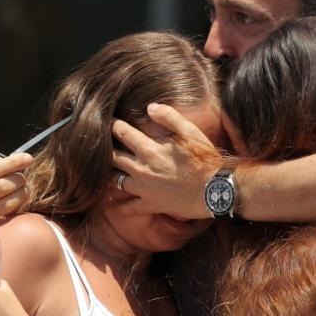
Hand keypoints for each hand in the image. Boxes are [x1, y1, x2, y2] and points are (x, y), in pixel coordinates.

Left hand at [111, 103, 220, 219]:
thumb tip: (149, 107)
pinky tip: (113, 205)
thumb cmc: (204, 159)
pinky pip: (129, 208)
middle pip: (113, 157)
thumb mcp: (190, 132)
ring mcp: (144, 189)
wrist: (215, 190)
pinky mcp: (151, 204)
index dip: (113, 125)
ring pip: (115, 182)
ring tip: (104, 171)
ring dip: (109, 175)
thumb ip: (169, 117)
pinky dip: (120, 207)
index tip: (109, 121)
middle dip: (105, 149)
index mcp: (149, 149)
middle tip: (101, 145)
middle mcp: (141, 169)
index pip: (122, 133)